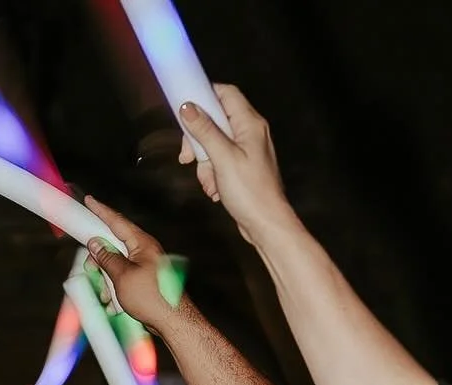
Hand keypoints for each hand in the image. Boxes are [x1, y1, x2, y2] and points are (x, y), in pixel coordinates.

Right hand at [82, 200, 181, 335]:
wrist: (173, 321)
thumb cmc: (152, 298)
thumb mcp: (123, 277)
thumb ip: (107, 258)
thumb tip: (95, 244)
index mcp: (141, 243)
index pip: (117, 222)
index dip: (101, 211)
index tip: (89, 201)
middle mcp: (144, 251)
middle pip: (113, 246)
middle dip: (99, 259)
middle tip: (90, 269)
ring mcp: (145, 266)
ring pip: (115, 266)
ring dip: (106, 281)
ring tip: (107, 296)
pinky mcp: (144, 281)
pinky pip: (122, 280)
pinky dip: (115, 291)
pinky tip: (115, 305)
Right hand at [177, 87, 292, 247]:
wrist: (266, 223)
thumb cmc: (250, 191)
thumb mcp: (223, 158)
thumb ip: (205, 131)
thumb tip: (187, 108)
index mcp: (249, 123)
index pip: (226, 94)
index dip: (204, 96)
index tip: (185, 108)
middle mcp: (250, 132)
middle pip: (216, 120)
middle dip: (198, 139)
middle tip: (187, 157)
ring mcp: (247, 149)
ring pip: (214, 144)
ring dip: (204, 163)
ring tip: (209, 181)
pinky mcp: (242, 166)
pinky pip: (220, 161)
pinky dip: (212, 173)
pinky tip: (215, 190)